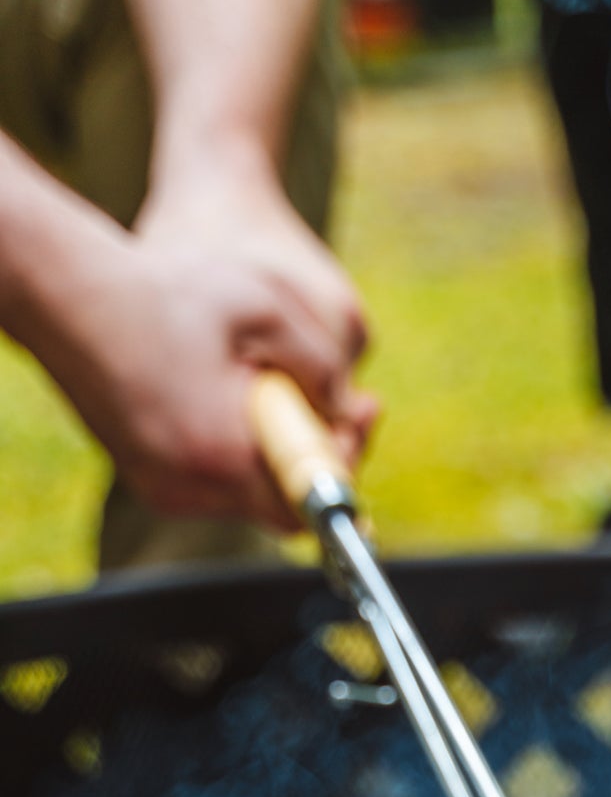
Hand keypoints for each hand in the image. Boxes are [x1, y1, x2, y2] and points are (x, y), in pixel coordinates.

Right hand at [39, 170, 375, 525]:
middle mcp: (189, 487)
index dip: (343, 463)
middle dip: (311, 451)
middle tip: (328, 398)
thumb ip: (324, 364)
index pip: (308, 504)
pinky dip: (232, 447)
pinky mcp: (145, 476)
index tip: (355, 418)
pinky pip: (211, 479)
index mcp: (223, 454)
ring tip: (262, 382)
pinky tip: (224, 393)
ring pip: (245, 490)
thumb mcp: (267, 308)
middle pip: (279, 501)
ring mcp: (162, 486)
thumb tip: (346, 408)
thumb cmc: (164, 291)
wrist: (69, 295)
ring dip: (269, 447)